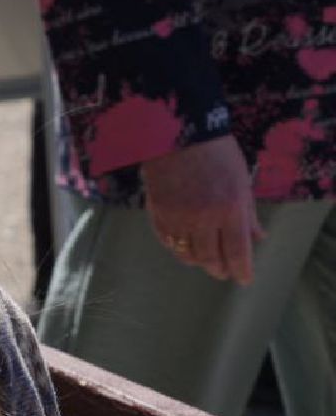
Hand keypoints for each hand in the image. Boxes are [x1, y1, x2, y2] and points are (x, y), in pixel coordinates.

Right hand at [140, 135, 264, 284]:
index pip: (236, 250)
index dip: (241, 269)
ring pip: (187, 254)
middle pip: (211, 257)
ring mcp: (178, 218)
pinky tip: (184, 249)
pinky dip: (178, 249)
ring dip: (198, 261)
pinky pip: (168, 242)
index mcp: (230, 208)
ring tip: (205, 261)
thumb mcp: (241, 181)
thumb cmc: (216, 154)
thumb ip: (248, 213)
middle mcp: (204, 218)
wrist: (177, 136)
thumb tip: (257, 236)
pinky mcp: (158, 214)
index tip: (243, 279)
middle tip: (223, 272)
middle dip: (219, 269)